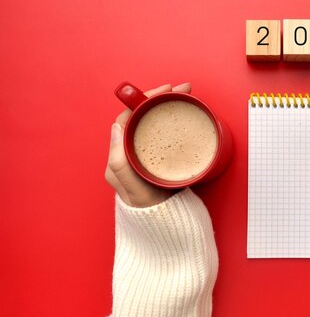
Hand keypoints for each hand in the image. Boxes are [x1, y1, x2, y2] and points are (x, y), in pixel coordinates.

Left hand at [105, 82, 191, 207]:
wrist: (165, 227)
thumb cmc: (148, 210)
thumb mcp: (132, 187)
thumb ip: (120, 161)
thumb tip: (116, 127)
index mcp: (120, 155)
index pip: (129, 117)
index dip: (145, 100)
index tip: (164, 91)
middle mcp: (130, 151)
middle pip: (143, 115)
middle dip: (161, 98)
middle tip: (183, 90)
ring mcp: (146, 154)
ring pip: (154, 122)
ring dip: (168, 106)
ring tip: (186, 97)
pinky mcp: (160, 158)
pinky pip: (164, 132)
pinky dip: (174, 119)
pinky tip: (185, 115)